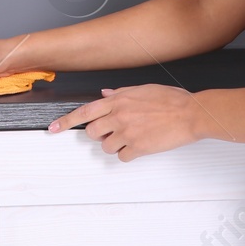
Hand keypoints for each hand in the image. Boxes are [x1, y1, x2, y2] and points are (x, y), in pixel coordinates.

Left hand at [46, 83, 200, 161]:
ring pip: (106, 147)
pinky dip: (128, 154)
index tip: (53, 128)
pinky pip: (122, 157)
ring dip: (114, 145)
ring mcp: (128, 132)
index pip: (84, 111)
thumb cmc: (171, 100)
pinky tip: (139, 146)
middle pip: (92, 132)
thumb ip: (120, 93)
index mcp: (118, 100)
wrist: (190, 113)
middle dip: (99, 134)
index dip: (65, 122)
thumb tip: (105, 94)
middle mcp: (119, 116)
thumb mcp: (142, 89)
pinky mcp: (139, 147)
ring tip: (131, 137)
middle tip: (112, 132)